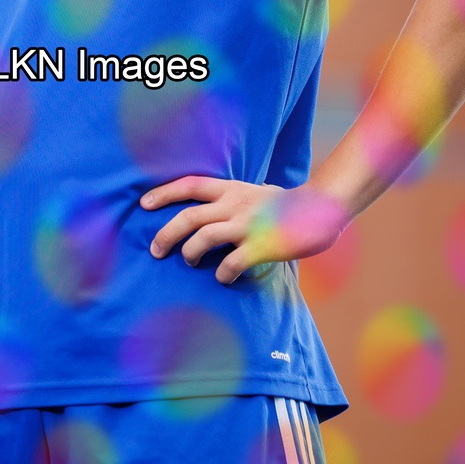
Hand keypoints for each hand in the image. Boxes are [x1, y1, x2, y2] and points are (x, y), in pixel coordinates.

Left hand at [140, 177, 348, 285]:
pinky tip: (223, 278)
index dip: (164, 193)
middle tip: (155, 250)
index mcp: (231, 189)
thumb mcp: (255, 193)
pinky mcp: (261, 246)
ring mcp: (247, 225)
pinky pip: (231, 262)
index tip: (143, 204)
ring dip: (190, 253)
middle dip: (166, 234)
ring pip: (204, 237)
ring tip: (189, 261)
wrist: (321, 209)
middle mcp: (235, 204)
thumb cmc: (286, 206)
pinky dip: (221, 273)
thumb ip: (233, 201)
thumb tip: (211, 214)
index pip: (190, 185)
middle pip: (189, 217)